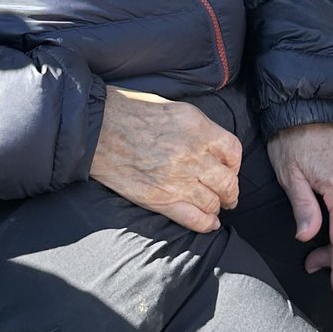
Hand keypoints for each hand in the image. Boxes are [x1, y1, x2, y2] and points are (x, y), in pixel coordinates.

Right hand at [90, 88, 241, 234]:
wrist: (97, 129)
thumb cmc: (129, 111)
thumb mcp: (173, 108)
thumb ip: (196, 127)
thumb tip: (210, 143)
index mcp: (198, 128)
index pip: (233, 152)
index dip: (234, 164)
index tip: (230, 169)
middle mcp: (193, 155)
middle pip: (227, 181)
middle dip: (230, 191)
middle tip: (228, 195)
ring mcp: (178, 180)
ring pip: (213, 202)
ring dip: (217, 207)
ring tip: (214, 207)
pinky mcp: (160, 199)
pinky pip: (194, 218)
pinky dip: (205, 223)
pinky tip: (209, 223)